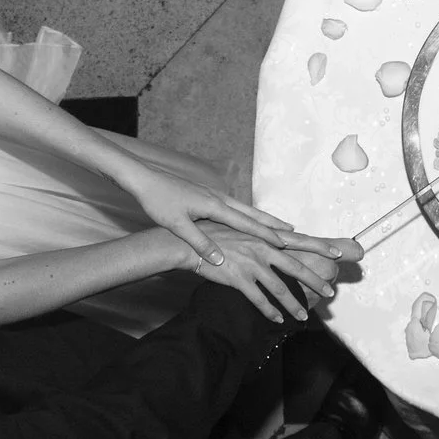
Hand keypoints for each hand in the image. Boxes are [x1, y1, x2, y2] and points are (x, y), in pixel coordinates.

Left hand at [122, 161, 293, 263]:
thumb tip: (220, 259)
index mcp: (214, 205)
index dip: (265, 234)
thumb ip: (200, 242)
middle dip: (272, 223)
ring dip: (262, 217)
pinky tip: (249, 219)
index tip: (284, 242)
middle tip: (293, 231)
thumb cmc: (158, 201)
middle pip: (252, 212)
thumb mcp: (177, 225)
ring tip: (278, 224)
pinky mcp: (207, 195)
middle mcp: (219, 198)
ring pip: (244, 208)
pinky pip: (234, 207)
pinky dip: (248, 214)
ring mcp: (214, 194)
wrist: (145, 179)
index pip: (245, 223)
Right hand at [188, 228, 341, 323]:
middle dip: (316, 282)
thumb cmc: (217, 234)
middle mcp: (263, 249)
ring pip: (280, 289)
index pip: (300, 241)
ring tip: (302, 317)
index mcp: (266, 236)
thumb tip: (284, 234)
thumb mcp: (244, 228)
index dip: (321, 247)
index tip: (339, 253)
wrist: (192, 243)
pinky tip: (277, 319)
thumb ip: (265, 234)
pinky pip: (259, 300)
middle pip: (296, 268)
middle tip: (330, 293)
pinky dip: (269, 311)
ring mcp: (251, 264)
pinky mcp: (239, 279)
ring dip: (293, 305)